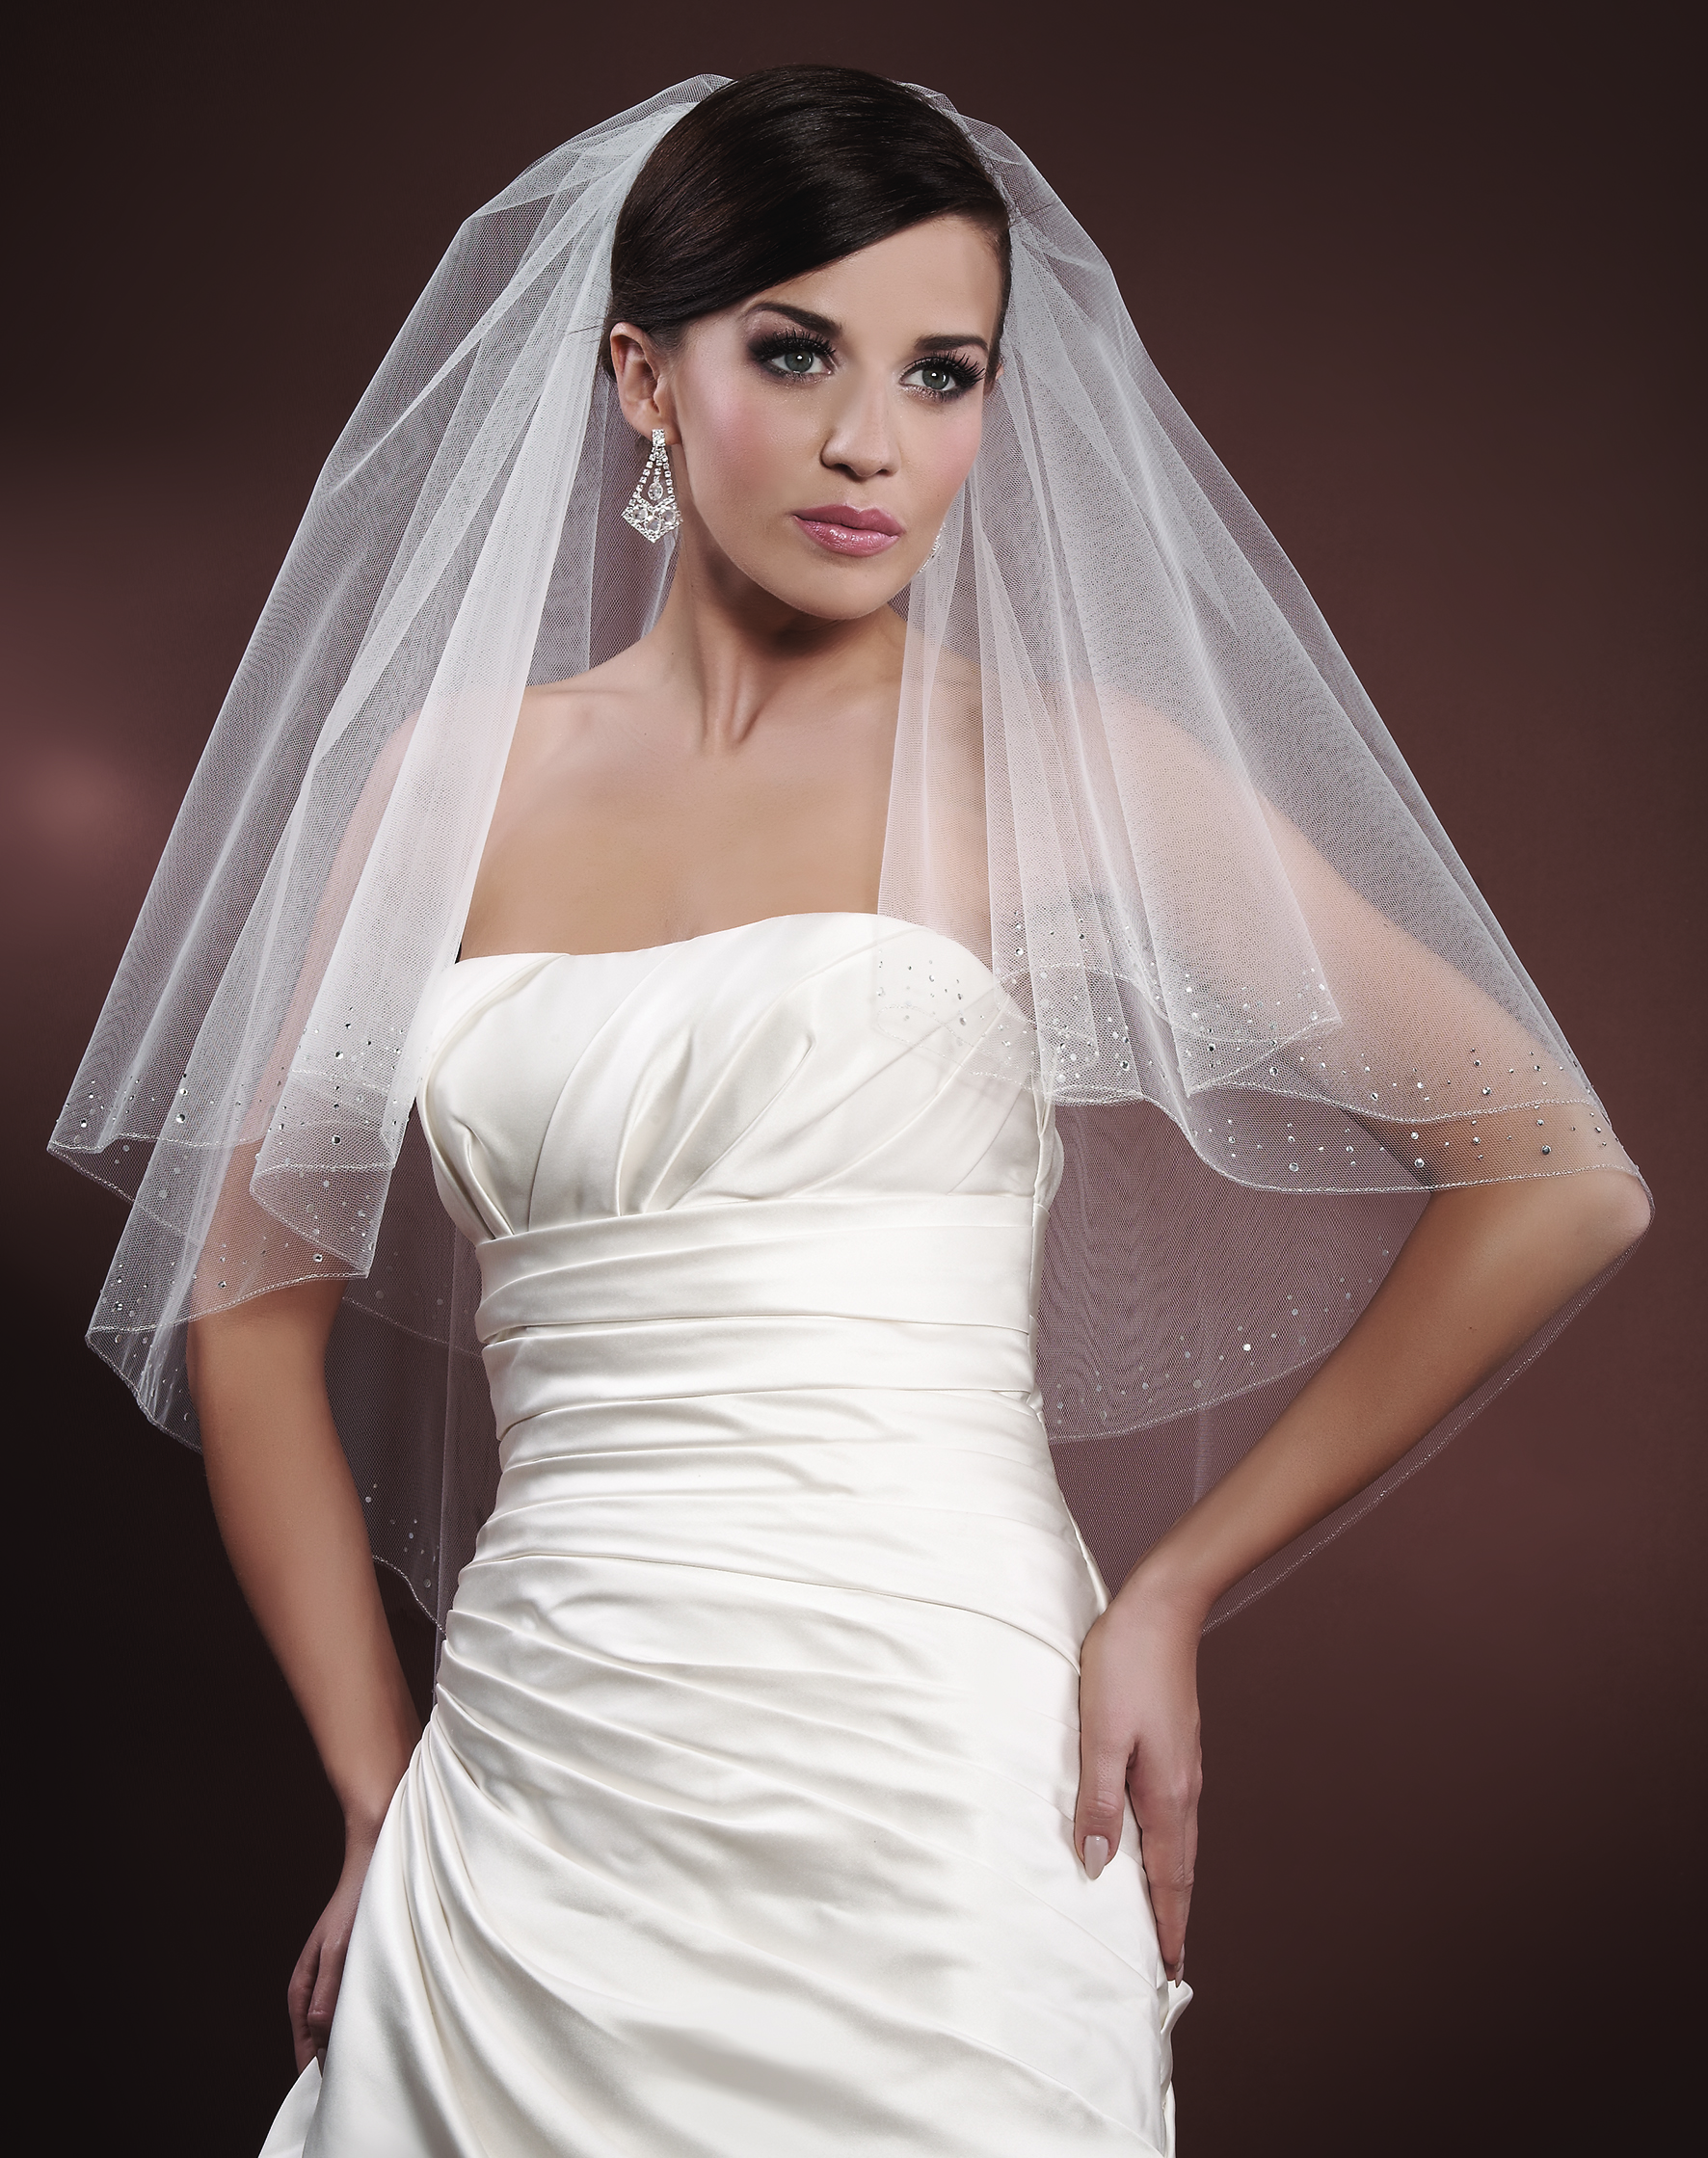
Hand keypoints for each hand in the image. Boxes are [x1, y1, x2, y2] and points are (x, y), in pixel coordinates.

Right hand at [288, 1820, 383, 2069]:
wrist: (376, 1863)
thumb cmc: (358, 1903)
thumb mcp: (341, 1948)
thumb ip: (329, 1989)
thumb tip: (317, 2030)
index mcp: (302, 1988)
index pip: (303, 2045)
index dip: (316, 2071)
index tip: (334, 2095)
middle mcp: (314, 1990)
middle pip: (318, 2042)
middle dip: (334, 2064)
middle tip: (357, 2086)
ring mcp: (333, 1983)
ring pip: (336, 2028)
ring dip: (350, 2044)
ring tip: (371, 2067)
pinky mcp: (353, 1974)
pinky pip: (352, 2011)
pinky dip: (362, 2024)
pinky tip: (382, 2032)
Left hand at [1074, 1584, 1202, 1981]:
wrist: (1162, 1609)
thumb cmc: (1127, 1664)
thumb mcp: (1100, 1735)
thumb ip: (1098, 1801)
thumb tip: (1094, 1865)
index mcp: (1167, 1794)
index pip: (1169, 1877)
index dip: (1169, 1925)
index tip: (1171, 1969)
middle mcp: (1183, 1787)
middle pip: (1180, 1867)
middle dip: (1174, 1914)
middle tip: (1168, 1959)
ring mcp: (1183, 1766)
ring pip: (1178, 1840)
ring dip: (1171, 1881)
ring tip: (1160, 1912)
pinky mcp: (1175, 1747)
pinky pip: (1172, 1813)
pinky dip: (1165, 1845)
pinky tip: (1149, 1841)